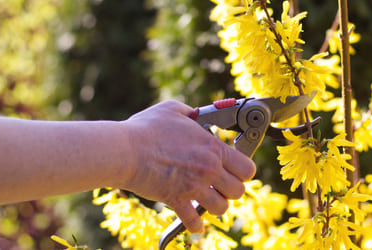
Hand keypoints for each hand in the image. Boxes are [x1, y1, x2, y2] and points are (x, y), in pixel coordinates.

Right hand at [119, 100, 255, 232]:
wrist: (124, 150)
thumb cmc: (146, 129)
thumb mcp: (172, 110)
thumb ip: (191, 113)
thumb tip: (196, 114)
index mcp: (212, 147)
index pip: (247, 168)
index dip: (243, 170)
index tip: (234, 169)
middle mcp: (209, 169)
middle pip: (238, 191)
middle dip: (231, 189)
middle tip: (221, 185)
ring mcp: (194, 186)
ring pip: (222, 208)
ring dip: (216, 205)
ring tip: (208, 199)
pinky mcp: (176, 200)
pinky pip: (194, 221)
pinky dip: (195, 224)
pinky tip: (195, 222)